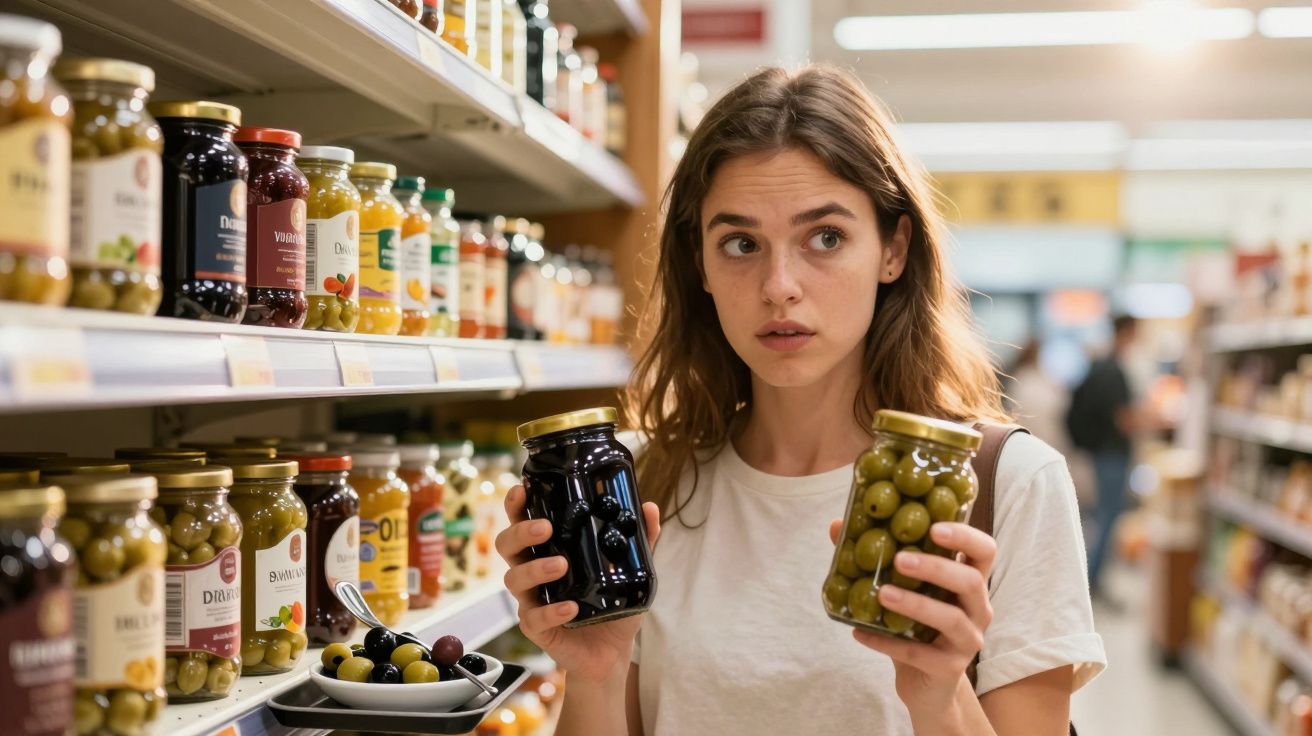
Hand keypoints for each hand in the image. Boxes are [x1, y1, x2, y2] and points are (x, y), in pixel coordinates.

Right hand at [497, 484, 660, 684]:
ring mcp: (532, 601)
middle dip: (520, 532)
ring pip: (514, 579)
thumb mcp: (631, 570)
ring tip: (562, 565)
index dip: (516, 506)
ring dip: (535, 569)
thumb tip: (649, 508)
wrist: (612, 653)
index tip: (521, 490)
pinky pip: (533, 618)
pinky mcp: (537, 629)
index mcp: (548, 551)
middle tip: (545, 528)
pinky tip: (570, 608)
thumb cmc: (612, 606)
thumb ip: (639, 540)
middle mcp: (533, 572)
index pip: (522, 523)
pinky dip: (551, 611)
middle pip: (507, 545)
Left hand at [829, 519, 995, 715]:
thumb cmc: (915, 626)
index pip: (984, 551)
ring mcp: (969, 640)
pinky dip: (887, 642)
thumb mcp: (901, 590)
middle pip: (971, 582)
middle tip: (901, 560)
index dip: (965, 536)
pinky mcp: (950, 668)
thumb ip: (876, 558)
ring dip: (915, 604)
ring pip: (951, 618)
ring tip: (883, 594)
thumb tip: (837, 525)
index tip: (934, 527)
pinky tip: (859, 632)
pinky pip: (919, 653)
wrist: (923, 682)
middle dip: (936, 568)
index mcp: (970, 582)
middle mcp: (978, 609)